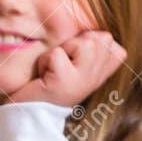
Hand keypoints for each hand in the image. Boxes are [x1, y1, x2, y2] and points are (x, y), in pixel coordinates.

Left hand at [5, 30, 125, 107]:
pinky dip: (45, 61)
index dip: (85, 41)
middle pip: (97, 37)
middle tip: (61, 66)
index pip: (110, 39)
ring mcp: (84, 81)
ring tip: (54, 69)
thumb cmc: (50, 81)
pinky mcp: (64, 83)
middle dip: (72, 44)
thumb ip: (91, 43)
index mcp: (104, 70)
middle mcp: (98, 76)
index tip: (72, 62)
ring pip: (82, 43)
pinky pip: (56, 54)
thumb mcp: (74, 60)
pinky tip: (44, 78)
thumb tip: (99, 27)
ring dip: (60, 52)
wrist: (31, 113)